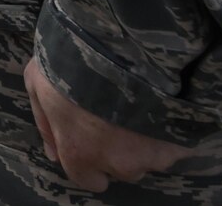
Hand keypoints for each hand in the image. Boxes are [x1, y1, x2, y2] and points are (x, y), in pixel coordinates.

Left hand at [24, 55, 191, 190]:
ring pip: (152, 155)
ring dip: (147, 137)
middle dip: (120, 147)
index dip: (90, 161)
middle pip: (123, 168)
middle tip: (116, 112)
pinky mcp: (183, 140)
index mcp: (81, 154)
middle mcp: (120, 164)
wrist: (118, 41)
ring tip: (138, 102)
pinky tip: (161, 101)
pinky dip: (172, 127)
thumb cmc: (68, 62)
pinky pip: (179, 141)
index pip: (90, 180)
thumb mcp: (37, 85)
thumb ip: (45, 125)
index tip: (93, 140)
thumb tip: (53, 153)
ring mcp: (155, 154)